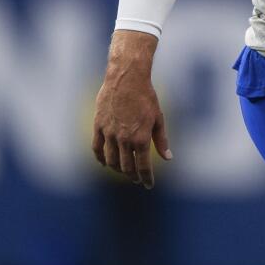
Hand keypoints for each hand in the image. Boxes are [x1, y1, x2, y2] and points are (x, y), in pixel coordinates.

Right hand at [91, 31, 171, 188]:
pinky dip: (100, 159)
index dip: (146, 178)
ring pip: (111, 160)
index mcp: (141, 138)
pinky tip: (105, 163)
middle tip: (137, 179)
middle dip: (133, 176)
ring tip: (124, 171)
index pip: (142, 167)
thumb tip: (168, 158)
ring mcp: (109, 134)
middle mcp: (124, 139)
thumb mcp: (158, 118)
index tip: (148, 185)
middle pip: (126, 167)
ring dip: (118, 169)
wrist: (127, 79)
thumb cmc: (146, 97)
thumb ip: (161, 140)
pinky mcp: (98, 126)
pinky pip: (96, 148)